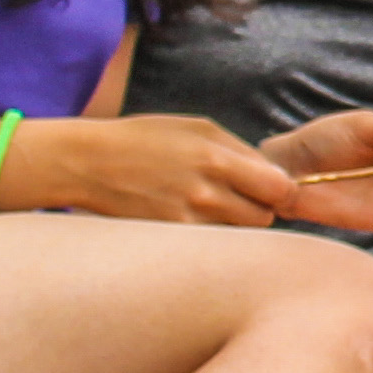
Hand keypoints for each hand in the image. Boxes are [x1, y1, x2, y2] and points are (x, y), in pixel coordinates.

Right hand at [29, 113, 327, 231]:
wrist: (90, 164)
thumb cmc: (146, 139)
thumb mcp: (197, 128)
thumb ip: (240, 151)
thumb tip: (276, 175)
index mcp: (216, 158)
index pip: (279, 188)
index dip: (281, 190)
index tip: (272, 187)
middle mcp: (206, 194)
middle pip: (264, 218)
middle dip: (259, 209)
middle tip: (240, 198)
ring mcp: (187, 221)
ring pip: (237, 235)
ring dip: (234, 224)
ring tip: (210, 207)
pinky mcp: (171, 238)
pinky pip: (210, 244)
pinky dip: (210, 236)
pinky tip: (192, 218)